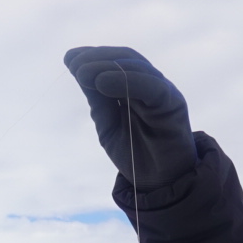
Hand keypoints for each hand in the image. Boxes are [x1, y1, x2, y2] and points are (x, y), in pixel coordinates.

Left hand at [64, 46, 196, 192]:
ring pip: (137, 68)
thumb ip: (98, 101)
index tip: (69, 59)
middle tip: (73, 63)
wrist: (161, 186)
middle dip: (97, 57)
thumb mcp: (108, 126)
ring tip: (82, 73)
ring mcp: (164, 93)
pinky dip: (126, 80)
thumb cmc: (136, 157)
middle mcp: (151, 86)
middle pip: (126, 59)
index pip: (116, 62)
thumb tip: (78, 70)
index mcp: (137, 89)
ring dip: (107, 66)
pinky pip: (151, 86)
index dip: (93, 56)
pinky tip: (102, 82)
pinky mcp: (174, 104)